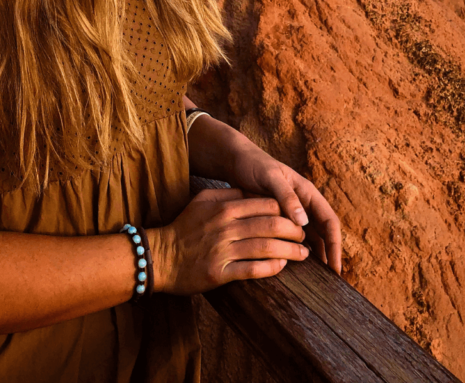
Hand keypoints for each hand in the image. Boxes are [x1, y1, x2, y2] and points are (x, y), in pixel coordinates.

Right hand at [149, 188, 308, 294]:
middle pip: (271, 224)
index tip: (296, 217)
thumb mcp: (203, 200)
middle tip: (305, 236)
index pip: (265, 204)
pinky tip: (282, 266)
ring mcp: (223, 250)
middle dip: (293, 230)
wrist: (159, 256)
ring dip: (289, 250)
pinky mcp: (220, 273)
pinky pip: (253, 270)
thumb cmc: (183, 227)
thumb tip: (251, 192)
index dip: (286, 210)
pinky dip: (271, 268)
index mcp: (225, 207)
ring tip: (303, 254)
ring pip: (266, 247)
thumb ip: (228, 194)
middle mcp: (226, 227)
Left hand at [187, 113, 341, 272]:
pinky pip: (293, 238)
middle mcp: (304, 204)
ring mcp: (293, 212)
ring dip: (315, 256)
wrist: (237, 161)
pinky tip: (293, 267)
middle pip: (324, 233)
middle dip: (329, 255)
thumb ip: (287, 197)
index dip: (335, 245)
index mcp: (308, 193)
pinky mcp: (279, 219)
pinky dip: (297, 252)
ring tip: (316, 281)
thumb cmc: (255, 166)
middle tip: (330, 282)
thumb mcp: (270, 178)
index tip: (335, 267)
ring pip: (310, 238)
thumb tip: (304, 222)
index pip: (330, 222)